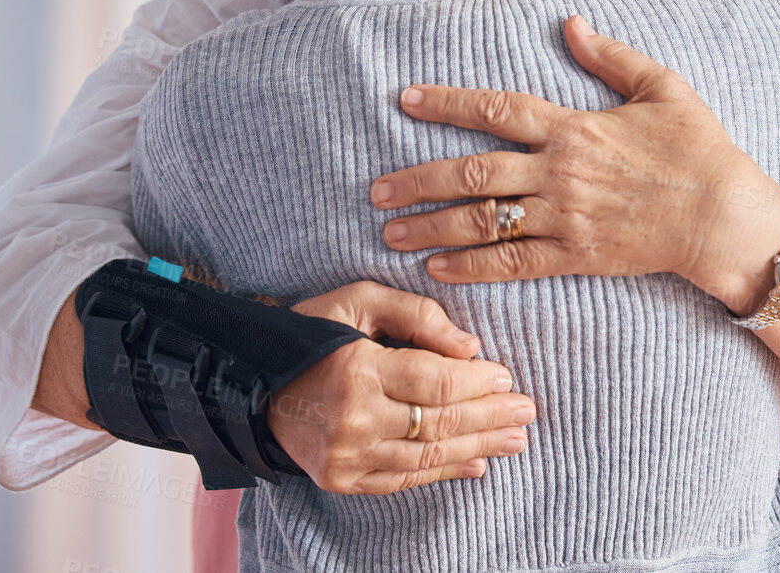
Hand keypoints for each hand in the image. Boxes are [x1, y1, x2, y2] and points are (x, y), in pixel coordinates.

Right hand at [269, 281, 534, 494]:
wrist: (252, 384)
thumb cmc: (311, 330)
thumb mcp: (359, 299)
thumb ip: (416, 313)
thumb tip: (469, 346)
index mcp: (356, 369)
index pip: (433, 381)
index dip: (476, 381)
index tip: (508, 376)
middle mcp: (351, 420)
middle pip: (438, 422)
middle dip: (489, 417)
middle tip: (527, 411)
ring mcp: (345, 456)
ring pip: (426, 456)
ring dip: (477, 448)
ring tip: (514, 439)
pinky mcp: (340, 480)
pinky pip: (402, 480)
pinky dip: (442, 474)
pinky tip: (476, 464)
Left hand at [371, 16, 779, 313]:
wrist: (724, 216)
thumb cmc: (699, 148)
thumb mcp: (662, 87)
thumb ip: (611, 57)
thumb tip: (571, 24)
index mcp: (574, 127)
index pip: (497, 110)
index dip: (447, 103)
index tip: (407, 100)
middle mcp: (560, 172)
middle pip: (473, 172)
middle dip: (419, 179)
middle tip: (377, 189)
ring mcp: (565, 217)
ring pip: (482, 221)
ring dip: (431, 227)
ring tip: (391, 232)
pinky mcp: (576, 255)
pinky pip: (512, 263)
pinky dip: (471, 267)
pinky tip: (438, 270)